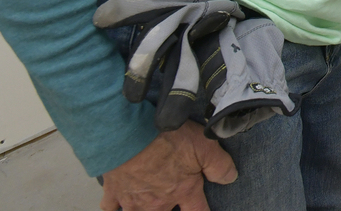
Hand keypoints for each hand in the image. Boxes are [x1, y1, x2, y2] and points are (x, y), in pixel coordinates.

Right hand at [99, 123, 236, 210]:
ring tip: (148, 205)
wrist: (129, 136)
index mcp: (182, 191)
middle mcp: (159, 202)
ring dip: (143, 210)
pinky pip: (110, 208)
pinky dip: (114, 208)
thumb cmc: (167, 139)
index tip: (204, 210)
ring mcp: (134, 200)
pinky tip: (116, 206)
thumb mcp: (204, 146)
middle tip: (171, 204)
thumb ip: (220, 165)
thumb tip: (230, 178)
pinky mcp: (114, 191)